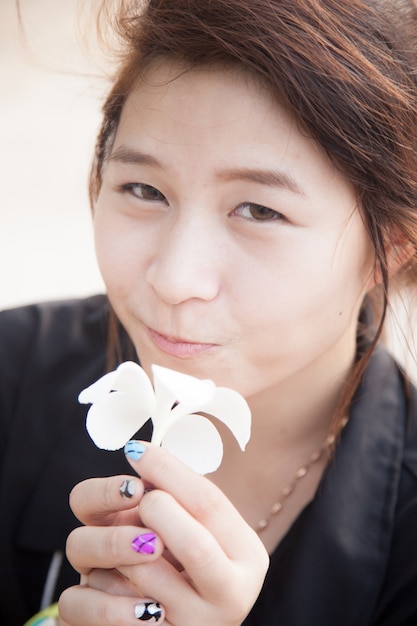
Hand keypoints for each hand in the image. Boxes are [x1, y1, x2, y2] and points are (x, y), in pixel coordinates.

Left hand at [59, 442, 268, 624]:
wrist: (181, 623)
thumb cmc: (186, 562)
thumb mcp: (199, 527)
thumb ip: (182, 498)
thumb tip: (140, 454)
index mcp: (246, 556)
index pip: (211, 505)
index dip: (169, 471)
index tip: (136, 449)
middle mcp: (229, 597)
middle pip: (194, 545)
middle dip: (154, 510)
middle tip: (139, 498)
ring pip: (138, 576)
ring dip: (115, 548)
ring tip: (122, 547)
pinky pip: (98, 611)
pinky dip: (89, 591)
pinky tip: (104, 584)